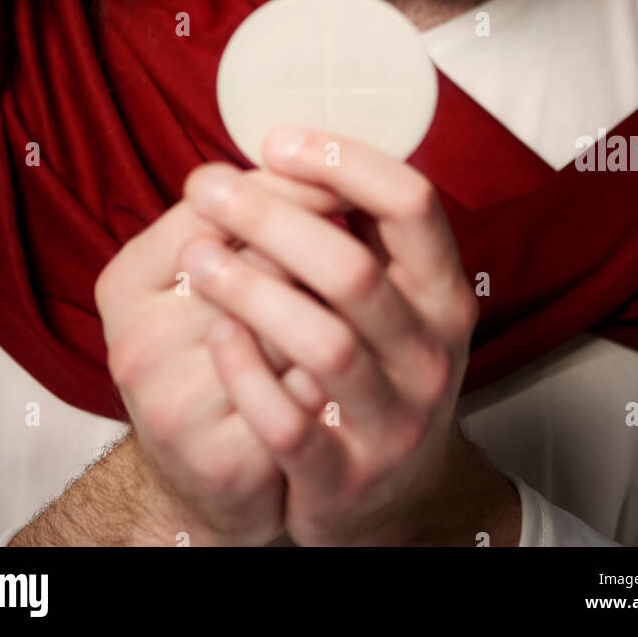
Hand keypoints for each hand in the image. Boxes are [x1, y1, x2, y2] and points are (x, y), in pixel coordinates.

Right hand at [94, 164, 348, 545]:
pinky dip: (335, 375)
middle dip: (319, 247)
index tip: (337, 179)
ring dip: (336, 310)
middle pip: (261, 262)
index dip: (288, 186)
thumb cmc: (208, 352)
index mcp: (125, 282)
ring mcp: (177, 409)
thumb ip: (238, 216)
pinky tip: (351, 367)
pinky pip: (305, 397)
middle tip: (359, 238)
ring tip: (358, 305)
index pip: (214, 207)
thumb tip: (318, 160)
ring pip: (292, 327)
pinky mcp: (224, 464)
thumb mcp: (194, 274)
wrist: (202, 476)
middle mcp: (138, 343)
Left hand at [182, 127, 485, 546]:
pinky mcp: (346, 478)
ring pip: (324, 344)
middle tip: (207, 188)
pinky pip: (292, 425)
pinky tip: (215, 334)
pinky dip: (248, 375)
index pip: (412, 203)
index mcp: (443, 292)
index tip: (275, 141)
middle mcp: (429, 355)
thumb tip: (295, 142)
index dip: (343, 162)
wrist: (385, 497)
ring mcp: (393, 421)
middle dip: (271, 218)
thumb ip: (361, 228)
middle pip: (353, 270)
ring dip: (251, 290)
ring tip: (194, 256)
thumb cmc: (376, 366)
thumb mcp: (396, 297)